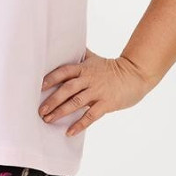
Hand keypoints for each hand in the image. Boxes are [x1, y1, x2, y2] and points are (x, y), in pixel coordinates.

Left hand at [37, 50, 154, 136]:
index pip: (64, 71)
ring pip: (76, 102)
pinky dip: (79, 124)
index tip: (38, 87)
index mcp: (84, 68)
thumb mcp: (95, 59)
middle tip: (40, 110)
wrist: (136, 75)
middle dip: (52, 100)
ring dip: (61, 112)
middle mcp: (89, 79)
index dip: (51, 78)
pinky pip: (91, 115)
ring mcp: (98, 91)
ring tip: (48, 120)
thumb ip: (80, 55)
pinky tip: (69, 132)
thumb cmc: (113, 68)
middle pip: (67, 88)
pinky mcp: (107, 103)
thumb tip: (66, 44)